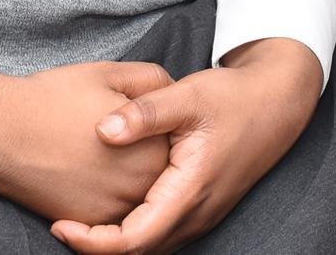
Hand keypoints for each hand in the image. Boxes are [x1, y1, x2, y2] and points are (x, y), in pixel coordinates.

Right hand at [0, 61, 176, 227]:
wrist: (0, 131)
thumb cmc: (54, 98)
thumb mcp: (111, 73)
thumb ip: (154, 82)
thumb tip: (172, 94)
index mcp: (152, 150)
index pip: (174, 140)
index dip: (153, 122)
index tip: (130, 110)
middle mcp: (139, 188)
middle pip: (156, 171)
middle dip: (140, 151)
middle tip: (106, 130)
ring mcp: (112, 210)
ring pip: (135, 194)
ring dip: (124, 174)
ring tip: (95, 151)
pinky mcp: (87, 223)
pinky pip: (109, 214)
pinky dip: (104, 194)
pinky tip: (85, 170)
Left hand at [49, 38, 324, 253]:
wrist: (277, 103)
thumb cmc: (231, 98)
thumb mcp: (187, 95)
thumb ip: (145, 112)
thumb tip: (102, 130)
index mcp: (190, 192)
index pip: (134, 241)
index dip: (93, 243)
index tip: (60, 225)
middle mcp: (196, 214)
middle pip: (139, 252)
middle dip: (97, 246)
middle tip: (58, 222)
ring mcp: (201, 216)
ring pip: (150, 247)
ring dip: (114, 242)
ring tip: (76, 220)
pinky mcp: (199, 209)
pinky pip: (160, 235)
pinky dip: (131, 232)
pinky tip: (109, 210)